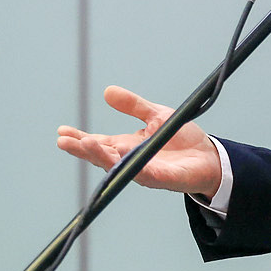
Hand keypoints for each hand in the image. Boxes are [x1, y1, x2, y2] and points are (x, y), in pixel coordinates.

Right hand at [57, 87, 222, 197]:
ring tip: (85, 144)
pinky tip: (118, 154)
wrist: (209, 157)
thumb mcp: (155, 115)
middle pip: (100, 156)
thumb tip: (107, 91)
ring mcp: (143, 171)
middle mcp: (130, 161)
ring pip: (116, 166)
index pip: (97, 143)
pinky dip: (129, 165)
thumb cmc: (182, 139)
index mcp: (126, 146)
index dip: (79, 138)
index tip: (61, 132)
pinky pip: (142, 172)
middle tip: (63, 141)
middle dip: (81, 149)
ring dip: (99, 156)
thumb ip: (133, 106)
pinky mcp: (161, 178)